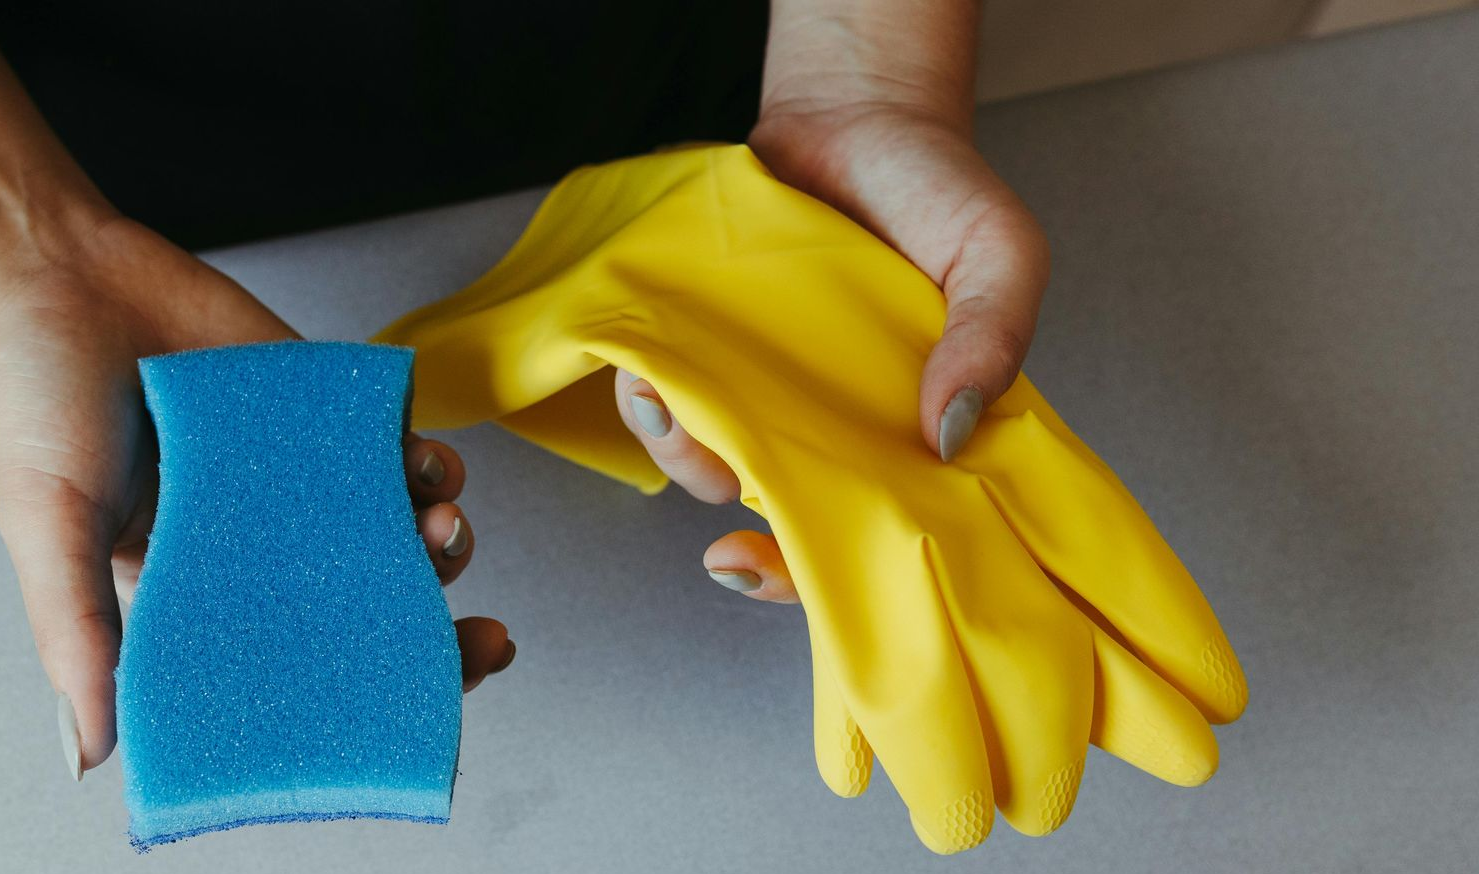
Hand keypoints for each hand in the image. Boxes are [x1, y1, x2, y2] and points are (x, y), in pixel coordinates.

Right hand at [0, 218, 512, 778]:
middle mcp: (259, 552)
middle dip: (440, 634)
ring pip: (400, 534)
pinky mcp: (321, 415)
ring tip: (441, 530)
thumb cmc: (38, 410)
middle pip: (371, 614)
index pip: (297, 675)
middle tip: (483, 640)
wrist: (62, 277)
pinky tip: (426, 464)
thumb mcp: (46, 530)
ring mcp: (299, 485)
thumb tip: (89, 759)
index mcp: (199, 600)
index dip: (365, 703)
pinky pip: (396, 452)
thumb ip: (74, 634)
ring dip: (441, 545)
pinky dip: (427, 465)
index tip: (425, 718)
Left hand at [618, 101, 1048, 601]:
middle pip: (779, 520)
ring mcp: (767, 390)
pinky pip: (667, 391)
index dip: (816, 575)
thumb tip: (950, 435)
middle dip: (736, 536)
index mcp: (912, 434)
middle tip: (712, 523)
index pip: (871, 537)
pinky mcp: (712, 345)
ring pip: (710, 461)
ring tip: (670, 404)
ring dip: (681, 449)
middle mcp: (833, 428)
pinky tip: (644, 364)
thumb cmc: (939, 190)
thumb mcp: (999, 253)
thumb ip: (992, 338)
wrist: (858, 112)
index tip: (756, 569)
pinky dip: (648, 389)